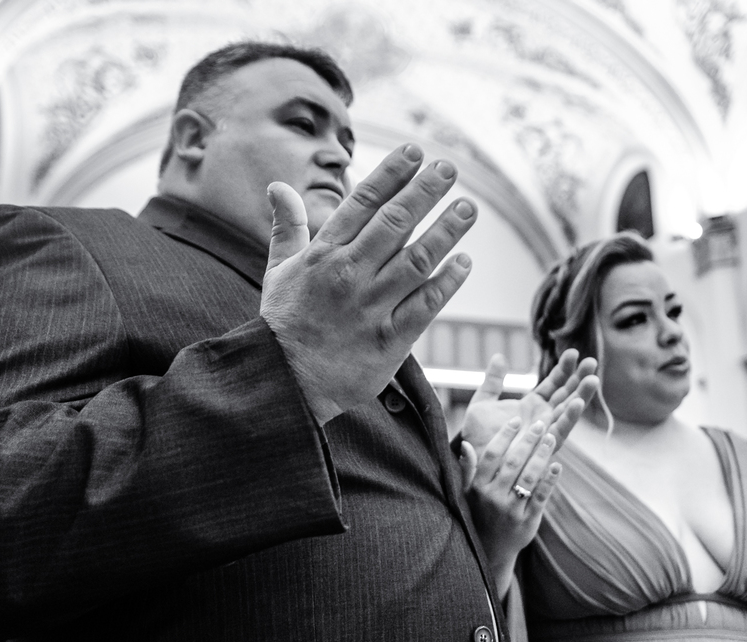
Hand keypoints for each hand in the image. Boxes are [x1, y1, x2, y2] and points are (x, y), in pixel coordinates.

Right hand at [260, 144, 477, 424]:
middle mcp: (349, 274)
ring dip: (446, 231)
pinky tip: (464, 263)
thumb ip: (286, 228)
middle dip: (425, 192)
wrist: (286, 384)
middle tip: (449, 169)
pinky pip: (425, 305)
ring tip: (468, 209)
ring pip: (417, 259)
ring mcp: (371, 306)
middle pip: (395, 222)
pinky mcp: (390, 339)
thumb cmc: (283, 326)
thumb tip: (278, 187)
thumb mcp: (278, 272)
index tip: (414, 152)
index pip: (362, 203)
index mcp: (323, 255)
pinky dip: (447, 282)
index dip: (391, 174)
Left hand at [460, 349, 598, 455]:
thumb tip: (499, 356)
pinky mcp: (543, 446)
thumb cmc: (477, 435)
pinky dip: (570, 417)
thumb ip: (493, 381)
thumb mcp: (482, 402)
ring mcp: (545, 431)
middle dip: (579, 379)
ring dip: (581, 396)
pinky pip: (560, 430)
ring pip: (568, 411)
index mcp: (531, 405)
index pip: (553, 383)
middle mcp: (543, 418)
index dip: (564, 369)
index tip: (573, 354)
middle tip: (591, 362)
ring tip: (593, 379)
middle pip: (567, 395)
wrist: (472, 458)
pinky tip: (578, 403)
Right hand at [465, 417, 562, 598]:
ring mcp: (512, 509)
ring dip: (542, 455)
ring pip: (530, 476)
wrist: (490, 551)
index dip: (505, 435)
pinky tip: (557, 465)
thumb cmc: (478, 516)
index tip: (516, 420)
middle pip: (514, 462)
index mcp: (478, 488)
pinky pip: (541, 496)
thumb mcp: (466, 494)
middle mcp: (494, 497)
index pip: (492, 455)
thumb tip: (465, 444)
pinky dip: (550, 479)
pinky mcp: (528, 520)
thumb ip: (467, 469)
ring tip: (551, 438)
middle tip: (540, 423)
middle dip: (529, 440)